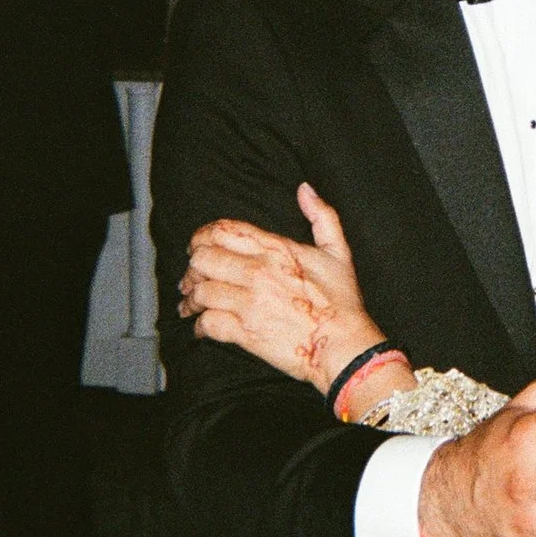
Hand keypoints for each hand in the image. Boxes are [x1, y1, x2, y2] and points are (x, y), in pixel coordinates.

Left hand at [179, 183, 385, 389]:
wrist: (344, 346)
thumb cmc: (342, 303)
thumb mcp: (338, 252)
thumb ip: (322, 216)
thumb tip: (305, 190)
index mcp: (276, 250)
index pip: (223, 231)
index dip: (202, 236)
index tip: (198, 245)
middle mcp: (258, 272)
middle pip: (203, 259)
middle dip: (192, 267)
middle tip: (192, 276)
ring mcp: (249, 303)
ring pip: (200, 292)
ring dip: (191, 298)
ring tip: (191, 303)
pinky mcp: (245, 333)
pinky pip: (208, 324)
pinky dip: (199, 326)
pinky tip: (202, 326)